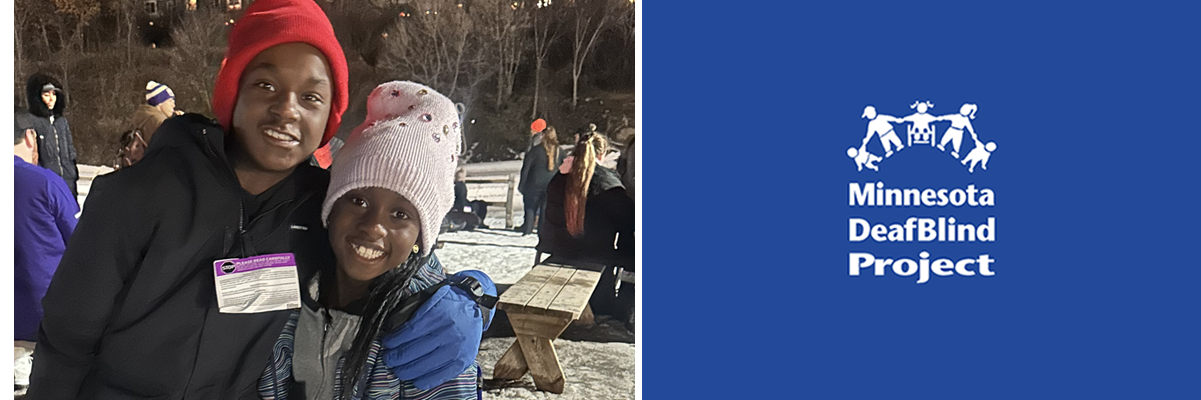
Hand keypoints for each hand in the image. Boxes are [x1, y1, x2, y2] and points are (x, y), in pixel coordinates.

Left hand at [380, 270, 495, 389]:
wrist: (476, 306)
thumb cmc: (451, 302)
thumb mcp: (432, 299)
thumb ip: (414, 313)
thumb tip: (393, 329)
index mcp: (439, 315)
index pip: (409, 333)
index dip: (393, 341)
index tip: (386, 343)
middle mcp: (448, 333)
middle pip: (412, 352)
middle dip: (395, 358)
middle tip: (388, 358)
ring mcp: (456, 350)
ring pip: (422, 367)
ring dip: (404, 370)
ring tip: (397, 368)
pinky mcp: (462, 362)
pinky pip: (438, 376)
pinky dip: (422, 380)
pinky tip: (414, 378)